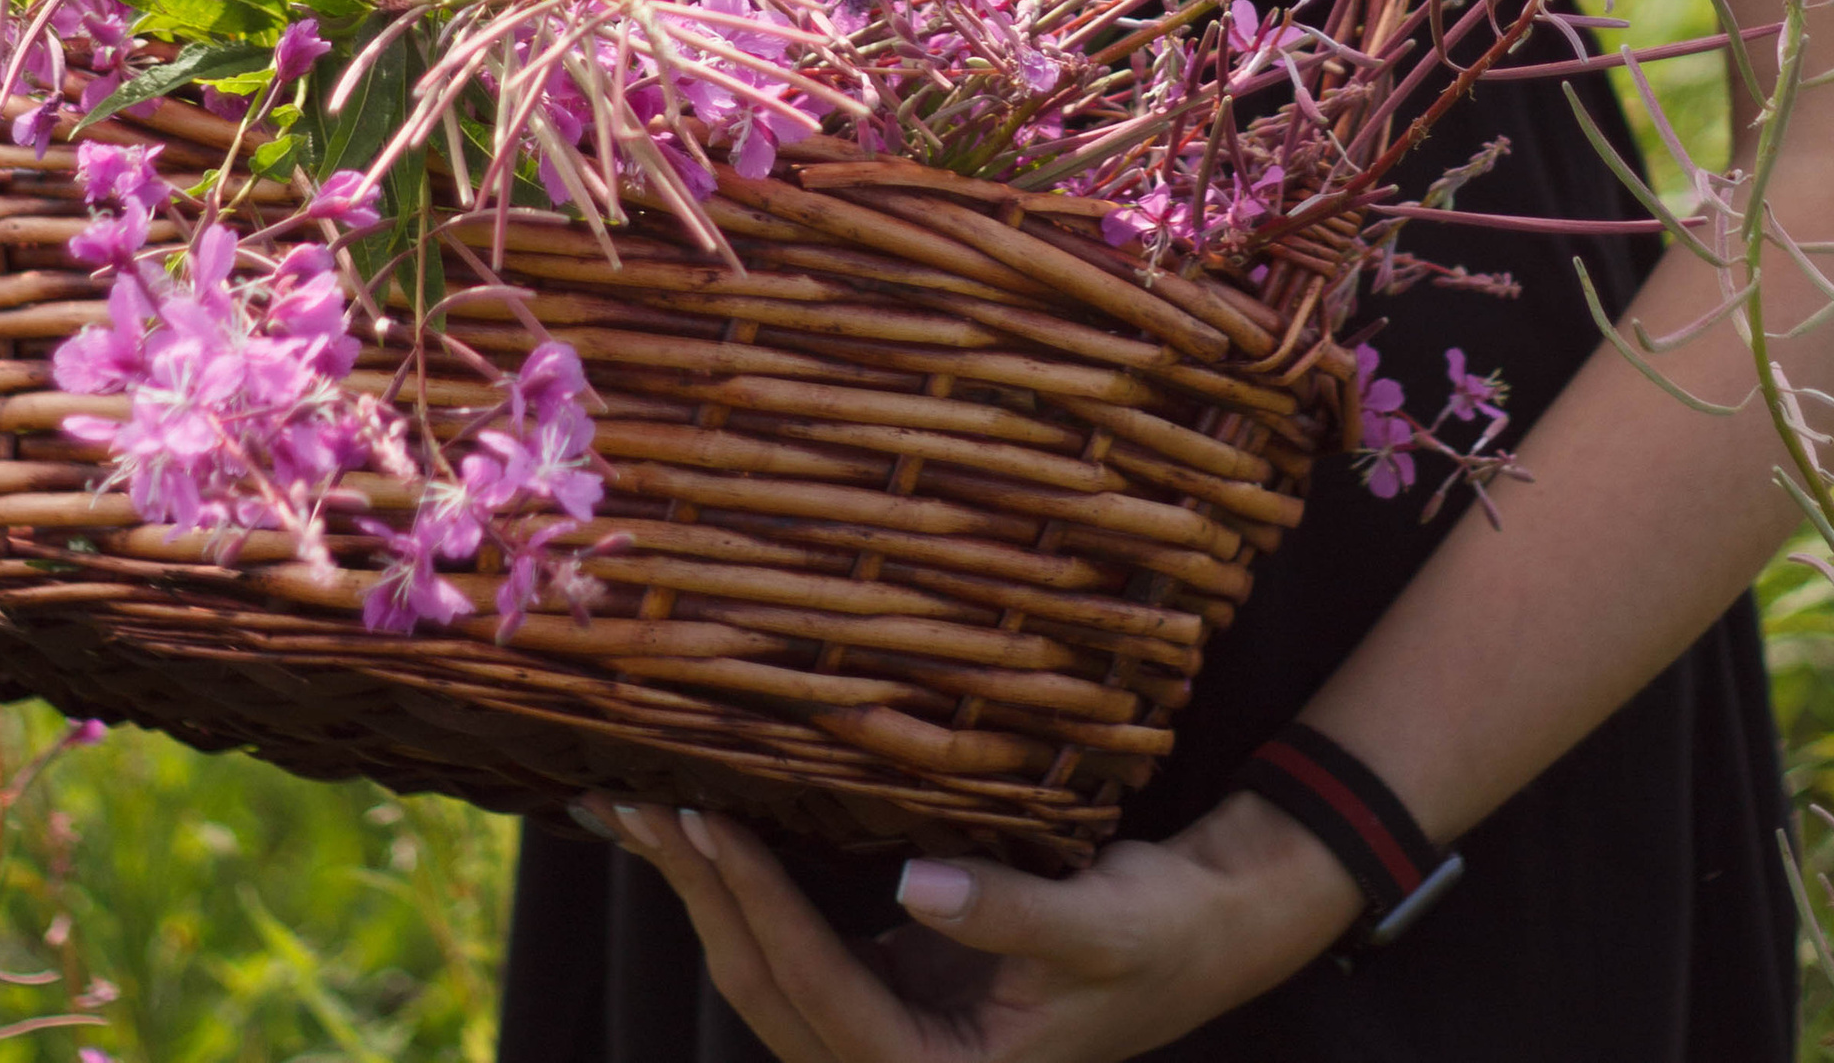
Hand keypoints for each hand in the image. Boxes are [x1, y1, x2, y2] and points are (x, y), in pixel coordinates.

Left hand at [586, 795, 1359, 1062]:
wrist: (1204, 934)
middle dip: (697, 892)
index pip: (824, 990)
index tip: (704, 818)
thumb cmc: (1160, 934)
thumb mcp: (1098, 923)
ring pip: (764, 973)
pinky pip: (792, 948)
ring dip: (700, 890)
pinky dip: (741, 890)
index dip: (760, 904)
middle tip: (629, 799)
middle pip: (768, 988)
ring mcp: (887, 1033)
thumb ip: (1006, 913)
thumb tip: (911, 883)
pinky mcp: (889, 989)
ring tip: (632, 808)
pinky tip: (700, 833)